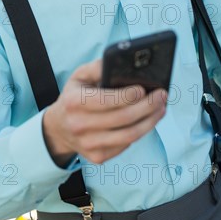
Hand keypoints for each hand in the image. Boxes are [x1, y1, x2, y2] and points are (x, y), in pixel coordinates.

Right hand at [43, 59, 166, 165]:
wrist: (59, 127)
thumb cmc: (75, 96)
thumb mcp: (80, 76)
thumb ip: (98, 67)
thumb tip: (121, 62)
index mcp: (74, 102)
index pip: (107, 100)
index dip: (128, 96)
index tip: (144, 88)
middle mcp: (79, 125)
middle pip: (123, 119)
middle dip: (147, 106)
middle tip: (161, 96)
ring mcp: (88, 144)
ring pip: (129, 136)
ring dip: (150, 121)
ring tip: (161, 108)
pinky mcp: (98, 157)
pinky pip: (126, 145)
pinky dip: (140, 132)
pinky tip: (148, 120)